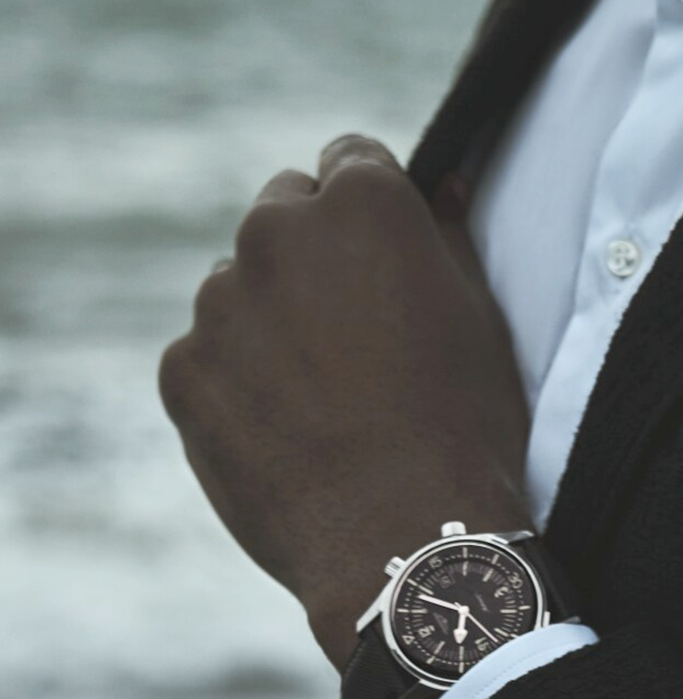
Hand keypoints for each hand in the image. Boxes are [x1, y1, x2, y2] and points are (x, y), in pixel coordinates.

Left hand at [159, 135, 533, 671]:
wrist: (405, 540)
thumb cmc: (465, 426)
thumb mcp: (482, 319)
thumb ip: (451, 236)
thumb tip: (444, 186)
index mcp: (361, 206)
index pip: (351, 158)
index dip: (374, 204)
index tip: (384, 249)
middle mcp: (276, 233)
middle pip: (284, 212)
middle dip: (315, 252)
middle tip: (356, 328)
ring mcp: (218, 304)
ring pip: (240, 287)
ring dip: (272, 317)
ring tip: (324, 394)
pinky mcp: (183, 372)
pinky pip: (207, 354)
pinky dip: (237, 378)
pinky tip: (288, 429)